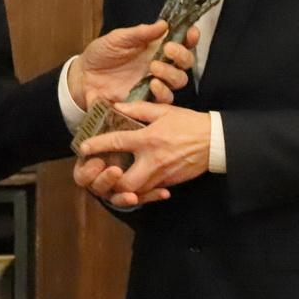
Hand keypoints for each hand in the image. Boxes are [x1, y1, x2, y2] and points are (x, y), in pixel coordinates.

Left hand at [68, 21, 198, 109]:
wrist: (83, 77)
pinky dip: (163, 92)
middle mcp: (159, 65)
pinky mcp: (146, 100)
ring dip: (171, 73)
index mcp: (155, 48)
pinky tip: (153, 84)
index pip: (180, 42)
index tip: (192, 32)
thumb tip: (163, 24)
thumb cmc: (101, 54)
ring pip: (178, 81)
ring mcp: (154, 83)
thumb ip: (140, 33)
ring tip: (154, 67)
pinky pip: (165, 99)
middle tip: (168, 50)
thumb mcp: (118, 39)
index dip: (190, 38)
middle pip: (185, 63)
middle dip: (182, 56)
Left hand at [77, 102, 211, 199]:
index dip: (96, 146)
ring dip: (124, 189)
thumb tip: (117, 105)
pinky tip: (135, 181)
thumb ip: (139, 108)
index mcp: (149, 139)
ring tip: (116, 178)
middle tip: (103, 172)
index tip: (83, 148)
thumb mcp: (164, 110)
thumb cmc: (189, 123)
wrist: (216, 141)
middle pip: (125, 182)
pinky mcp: (170, 182)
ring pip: (137, 192)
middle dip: (111, 182)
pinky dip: (140, 189)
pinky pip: (150, 191)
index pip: (116, 143)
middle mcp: (153, 160)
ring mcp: (163, 174)